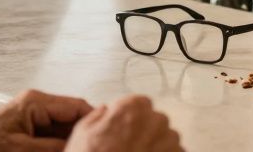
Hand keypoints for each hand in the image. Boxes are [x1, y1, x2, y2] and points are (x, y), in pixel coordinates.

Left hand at [0, 89, 92, 151]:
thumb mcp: (24, 150)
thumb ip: (55, 148)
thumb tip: (80, 146)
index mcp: (36, 102)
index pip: (77, 106)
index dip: (94, 119)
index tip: (105, 133)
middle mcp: (36, 104)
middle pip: (72, 116)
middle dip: (82, 133)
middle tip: (93, 145)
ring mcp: (32, 115)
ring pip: (64, 127)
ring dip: (70, 140)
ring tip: (78, 148)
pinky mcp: (28, 126)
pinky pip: (52, 134)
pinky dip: (59, 144)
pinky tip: (63, 150)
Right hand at [63, 95, 181, 151]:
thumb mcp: (82, 134)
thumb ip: (98, 116)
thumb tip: (105, 111)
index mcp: (134, 108)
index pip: (138, 105)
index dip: (128, 119)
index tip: (121, 131)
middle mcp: (156, 119)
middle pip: (153, 121)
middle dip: (143, 133)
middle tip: (126, 149)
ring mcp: (170, 140)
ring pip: (165, 138)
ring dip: (154, 147)